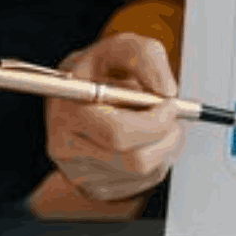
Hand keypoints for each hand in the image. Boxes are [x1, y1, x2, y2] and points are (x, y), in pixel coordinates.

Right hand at [45, 33, 183, 202]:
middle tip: (171, 115)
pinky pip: (141, 181)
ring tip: (158, 124)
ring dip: (165, 146)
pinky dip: (156, 160)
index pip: (118, 132)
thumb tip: (166, 91)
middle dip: (164, 135)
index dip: (154, 123)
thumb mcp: (119, 50)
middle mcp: (64, 140)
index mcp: (69, 104)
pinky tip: (144, 140)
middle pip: (134, 160)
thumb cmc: (100, 72)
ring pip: (143, 170)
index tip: (169, 103)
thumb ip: (145, 56)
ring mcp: (75, 168)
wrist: (76, 100)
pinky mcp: (92, 186)